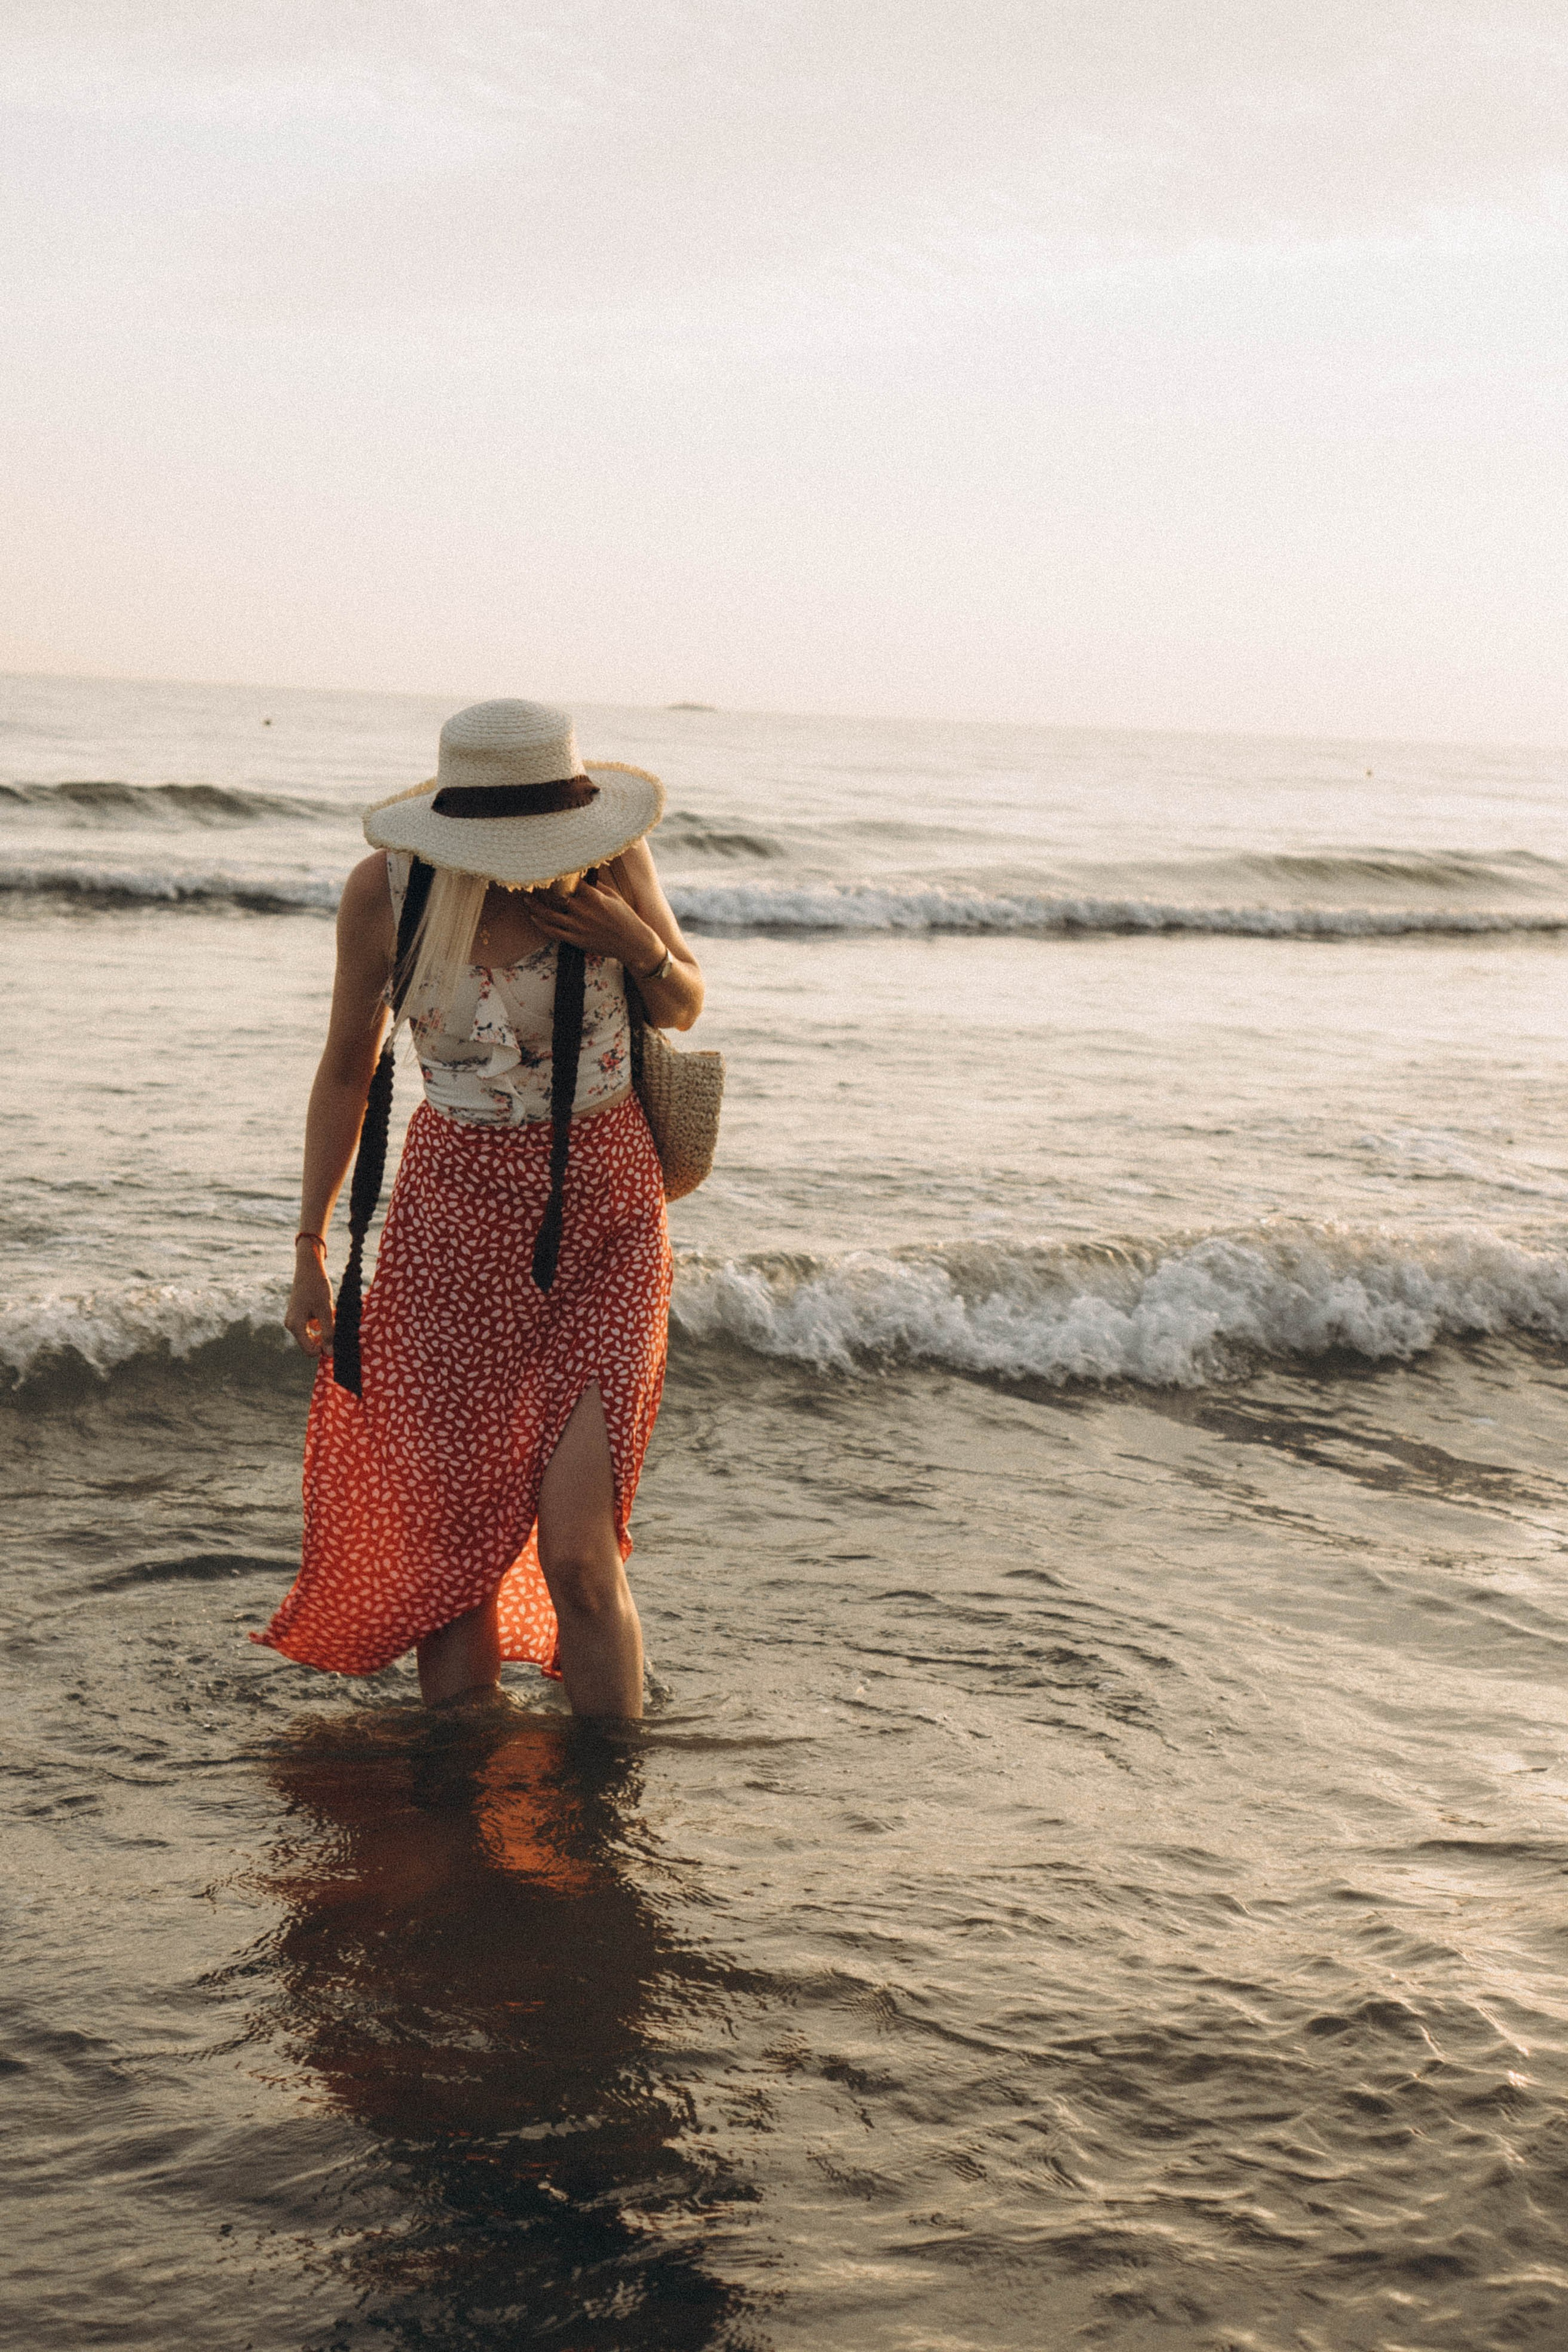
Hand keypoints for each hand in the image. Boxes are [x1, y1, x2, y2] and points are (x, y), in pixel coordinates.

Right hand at [285, 1251, 335, 1357]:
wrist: (308, 1267)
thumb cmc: (317, 1287)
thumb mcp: (326, 1310)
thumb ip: (328, 1332)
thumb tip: (330, 1354)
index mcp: (295, 1326)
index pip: (310, 1351)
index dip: (325, 1350)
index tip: (338, 1341)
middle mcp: (291, 1325)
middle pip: (310, 1344)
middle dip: (325, 1340)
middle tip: (338, 1329)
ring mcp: (293, 1320)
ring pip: (311, 1335)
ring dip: (324, 1331)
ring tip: (333, 1318)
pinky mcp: (298, 1315)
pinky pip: (310, 1327)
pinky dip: (321, 1324)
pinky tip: (328, 1314)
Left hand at [527, 873, 662, 971]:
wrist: (632, 943)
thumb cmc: (625, 918)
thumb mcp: (614, 897)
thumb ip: (597, 887)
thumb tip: (584, 877)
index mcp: (593, 897)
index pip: (570, 882)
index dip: (557, 876)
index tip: (548, 870)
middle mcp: (583, 911)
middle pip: (554, 897)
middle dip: (541, 890)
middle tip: (532, 883)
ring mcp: (578, 927)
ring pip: (549, 916)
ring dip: (535, 907)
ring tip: (527, 900)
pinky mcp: (576, 940)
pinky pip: (553, 932)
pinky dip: (542, 924)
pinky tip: (534, 918)